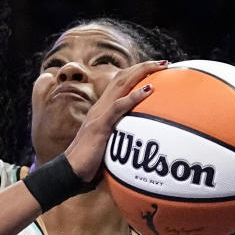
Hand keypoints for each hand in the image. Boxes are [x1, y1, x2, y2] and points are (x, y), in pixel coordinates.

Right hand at [64, 60, 165, 181]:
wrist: (69, 172)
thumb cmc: (88, 164)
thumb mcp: (109, 147)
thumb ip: (121, 140)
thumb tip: (139, 147)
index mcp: (102, 110)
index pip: (119, 83)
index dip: (136, 73)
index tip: (156, 70)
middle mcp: (100, 107)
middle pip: (122, 77)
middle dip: (143, 67)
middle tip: (164, 63)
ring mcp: (99, 114)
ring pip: (121, 84)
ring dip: (142, 72)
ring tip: (161, 66)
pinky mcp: (100, 125)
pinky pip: (119, 107)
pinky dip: (134, 96)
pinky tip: (148, 89)